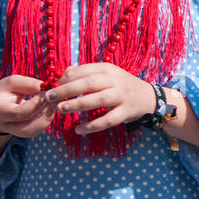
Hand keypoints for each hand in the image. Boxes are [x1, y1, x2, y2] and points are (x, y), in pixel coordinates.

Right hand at [0, 74, 57, 137]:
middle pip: (29, 126)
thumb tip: (47, 88)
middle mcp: (5, 126)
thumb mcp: (10, 83)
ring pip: (36, 130)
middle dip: (45, 112)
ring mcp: (16, 133)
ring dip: (48, 115)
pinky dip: (47, 118)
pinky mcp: (25, 134)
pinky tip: (52, 107)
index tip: (47, 92)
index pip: (20, 112)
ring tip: (55, 101)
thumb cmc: (2, 93)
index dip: (36, 103)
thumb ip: (28, 84)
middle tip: (56, 98)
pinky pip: (39, 129)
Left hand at [47, 63, 162, 134]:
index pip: (83, 70)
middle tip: (49, 96)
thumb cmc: (122, 85)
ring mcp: (122, 97)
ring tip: (61, 109)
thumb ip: (87, 72)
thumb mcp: (107, 73)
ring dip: (78, 104)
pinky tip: (78, 129)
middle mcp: (116, 81)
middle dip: (67, 89)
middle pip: (89, 83)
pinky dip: (92, 126)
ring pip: (98, 100)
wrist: (149, 97)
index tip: (51, 85)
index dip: (65, 77)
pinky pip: (108, 120)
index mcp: (108, 69)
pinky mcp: (126, 113)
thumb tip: (64, 73)